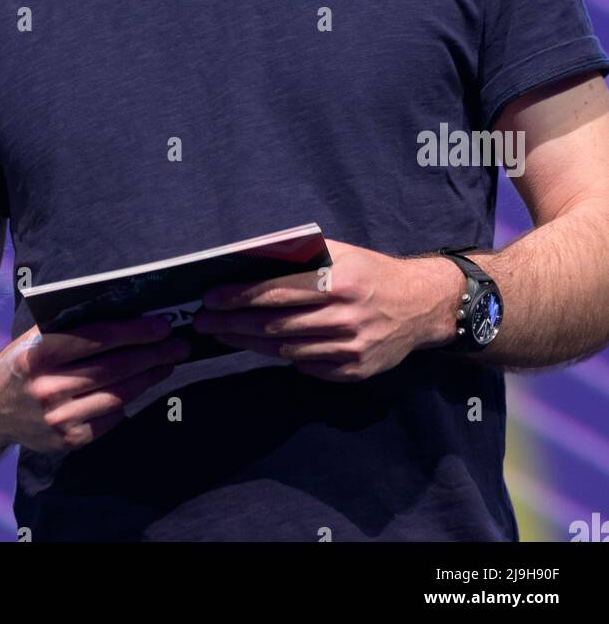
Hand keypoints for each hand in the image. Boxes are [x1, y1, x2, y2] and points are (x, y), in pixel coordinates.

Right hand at [0, 315, 191, 453]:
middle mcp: (46, 388)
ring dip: (149, 377)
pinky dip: (129, 401)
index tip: (161, 324)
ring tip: (169, 363)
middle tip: (179, 343)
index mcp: (37, 354)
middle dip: (152, 353)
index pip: (96, 339)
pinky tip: (143, 385)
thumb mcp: (35, 336)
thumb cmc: (21, 361)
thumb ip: (70, 327)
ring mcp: (56, 419)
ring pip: (117, 395)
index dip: (133, 331)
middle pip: (114, 368)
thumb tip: (127, 313)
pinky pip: (110, 419)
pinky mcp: (66, 441)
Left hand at [192, 239, 460, 381]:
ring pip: (284, 349)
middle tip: (203, 322)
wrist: (420, 307)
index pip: (276, 291)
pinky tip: (257, 346)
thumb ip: (301, 256)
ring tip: (221, 334)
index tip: (210, 297)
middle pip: (273, 324)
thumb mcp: (340, 253)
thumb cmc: (371, 273)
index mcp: (337, 282)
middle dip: (231, 323)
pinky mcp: (352, 371)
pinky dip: (279, 356)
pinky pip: (305, 366)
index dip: (239, 296)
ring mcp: (348, 349)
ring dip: (247, 342)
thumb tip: (250, 259)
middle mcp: (343, 317)